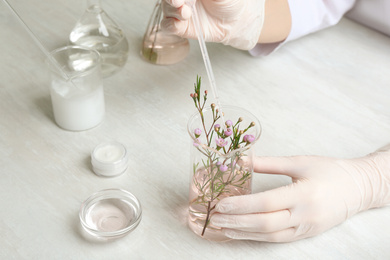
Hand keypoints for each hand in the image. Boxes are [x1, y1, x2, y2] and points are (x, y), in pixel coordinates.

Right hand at [161, 0, 265, 49]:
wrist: (234, 22)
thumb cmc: (229, 2)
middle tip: (178, 2)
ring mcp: (179, 11)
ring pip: (166, 7)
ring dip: (173, 10)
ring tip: (186, 13)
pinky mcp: (179, 27)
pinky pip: (167, 25)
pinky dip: (170, 24)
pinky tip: (179, 23)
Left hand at [210, 148, 389, 241]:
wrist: (358, 188)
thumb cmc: (329, 171)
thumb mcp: (299, 161)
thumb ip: (269, 163)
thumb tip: (241, 160)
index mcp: (303, 194)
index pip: (266, 203)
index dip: (241, 205)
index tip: (220, 203)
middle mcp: (304, 215)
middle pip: (264, 223)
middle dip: (236, 221)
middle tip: (214, 216)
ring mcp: (306, 228)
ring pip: (269, 235)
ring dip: (243, 232)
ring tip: (221, 226)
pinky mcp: (306, 234)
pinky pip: (277, 239)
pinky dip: (256, 237)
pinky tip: (241, 232)